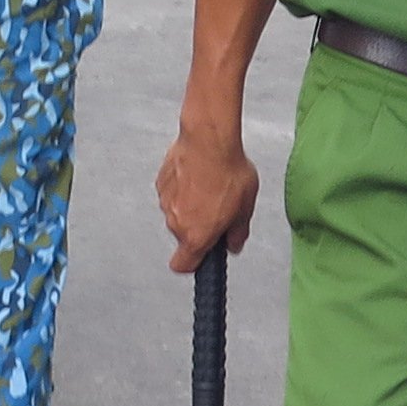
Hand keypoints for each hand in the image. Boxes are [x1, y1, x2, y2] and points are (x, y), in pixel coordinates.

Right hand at [159, 121, 258, 271]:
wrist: (209, 140)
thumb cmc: (227, 172)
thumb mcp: (245, 208)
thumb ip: (238, 233)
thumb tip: (234, 244)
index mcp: (196, 236)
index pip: (182, 265)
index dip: (193, 263)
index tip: (203, 257)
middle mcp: (176, 223)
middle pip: (184, 235)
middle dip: (199, 226)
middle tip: (219, 209)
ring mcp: (166, 202)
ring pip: (178, 212)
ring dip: (190, 205)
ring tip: (210, 185)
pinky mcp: (161, 182)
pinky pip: (172, 192)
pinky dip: (183, 187)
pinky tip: (198, 174)